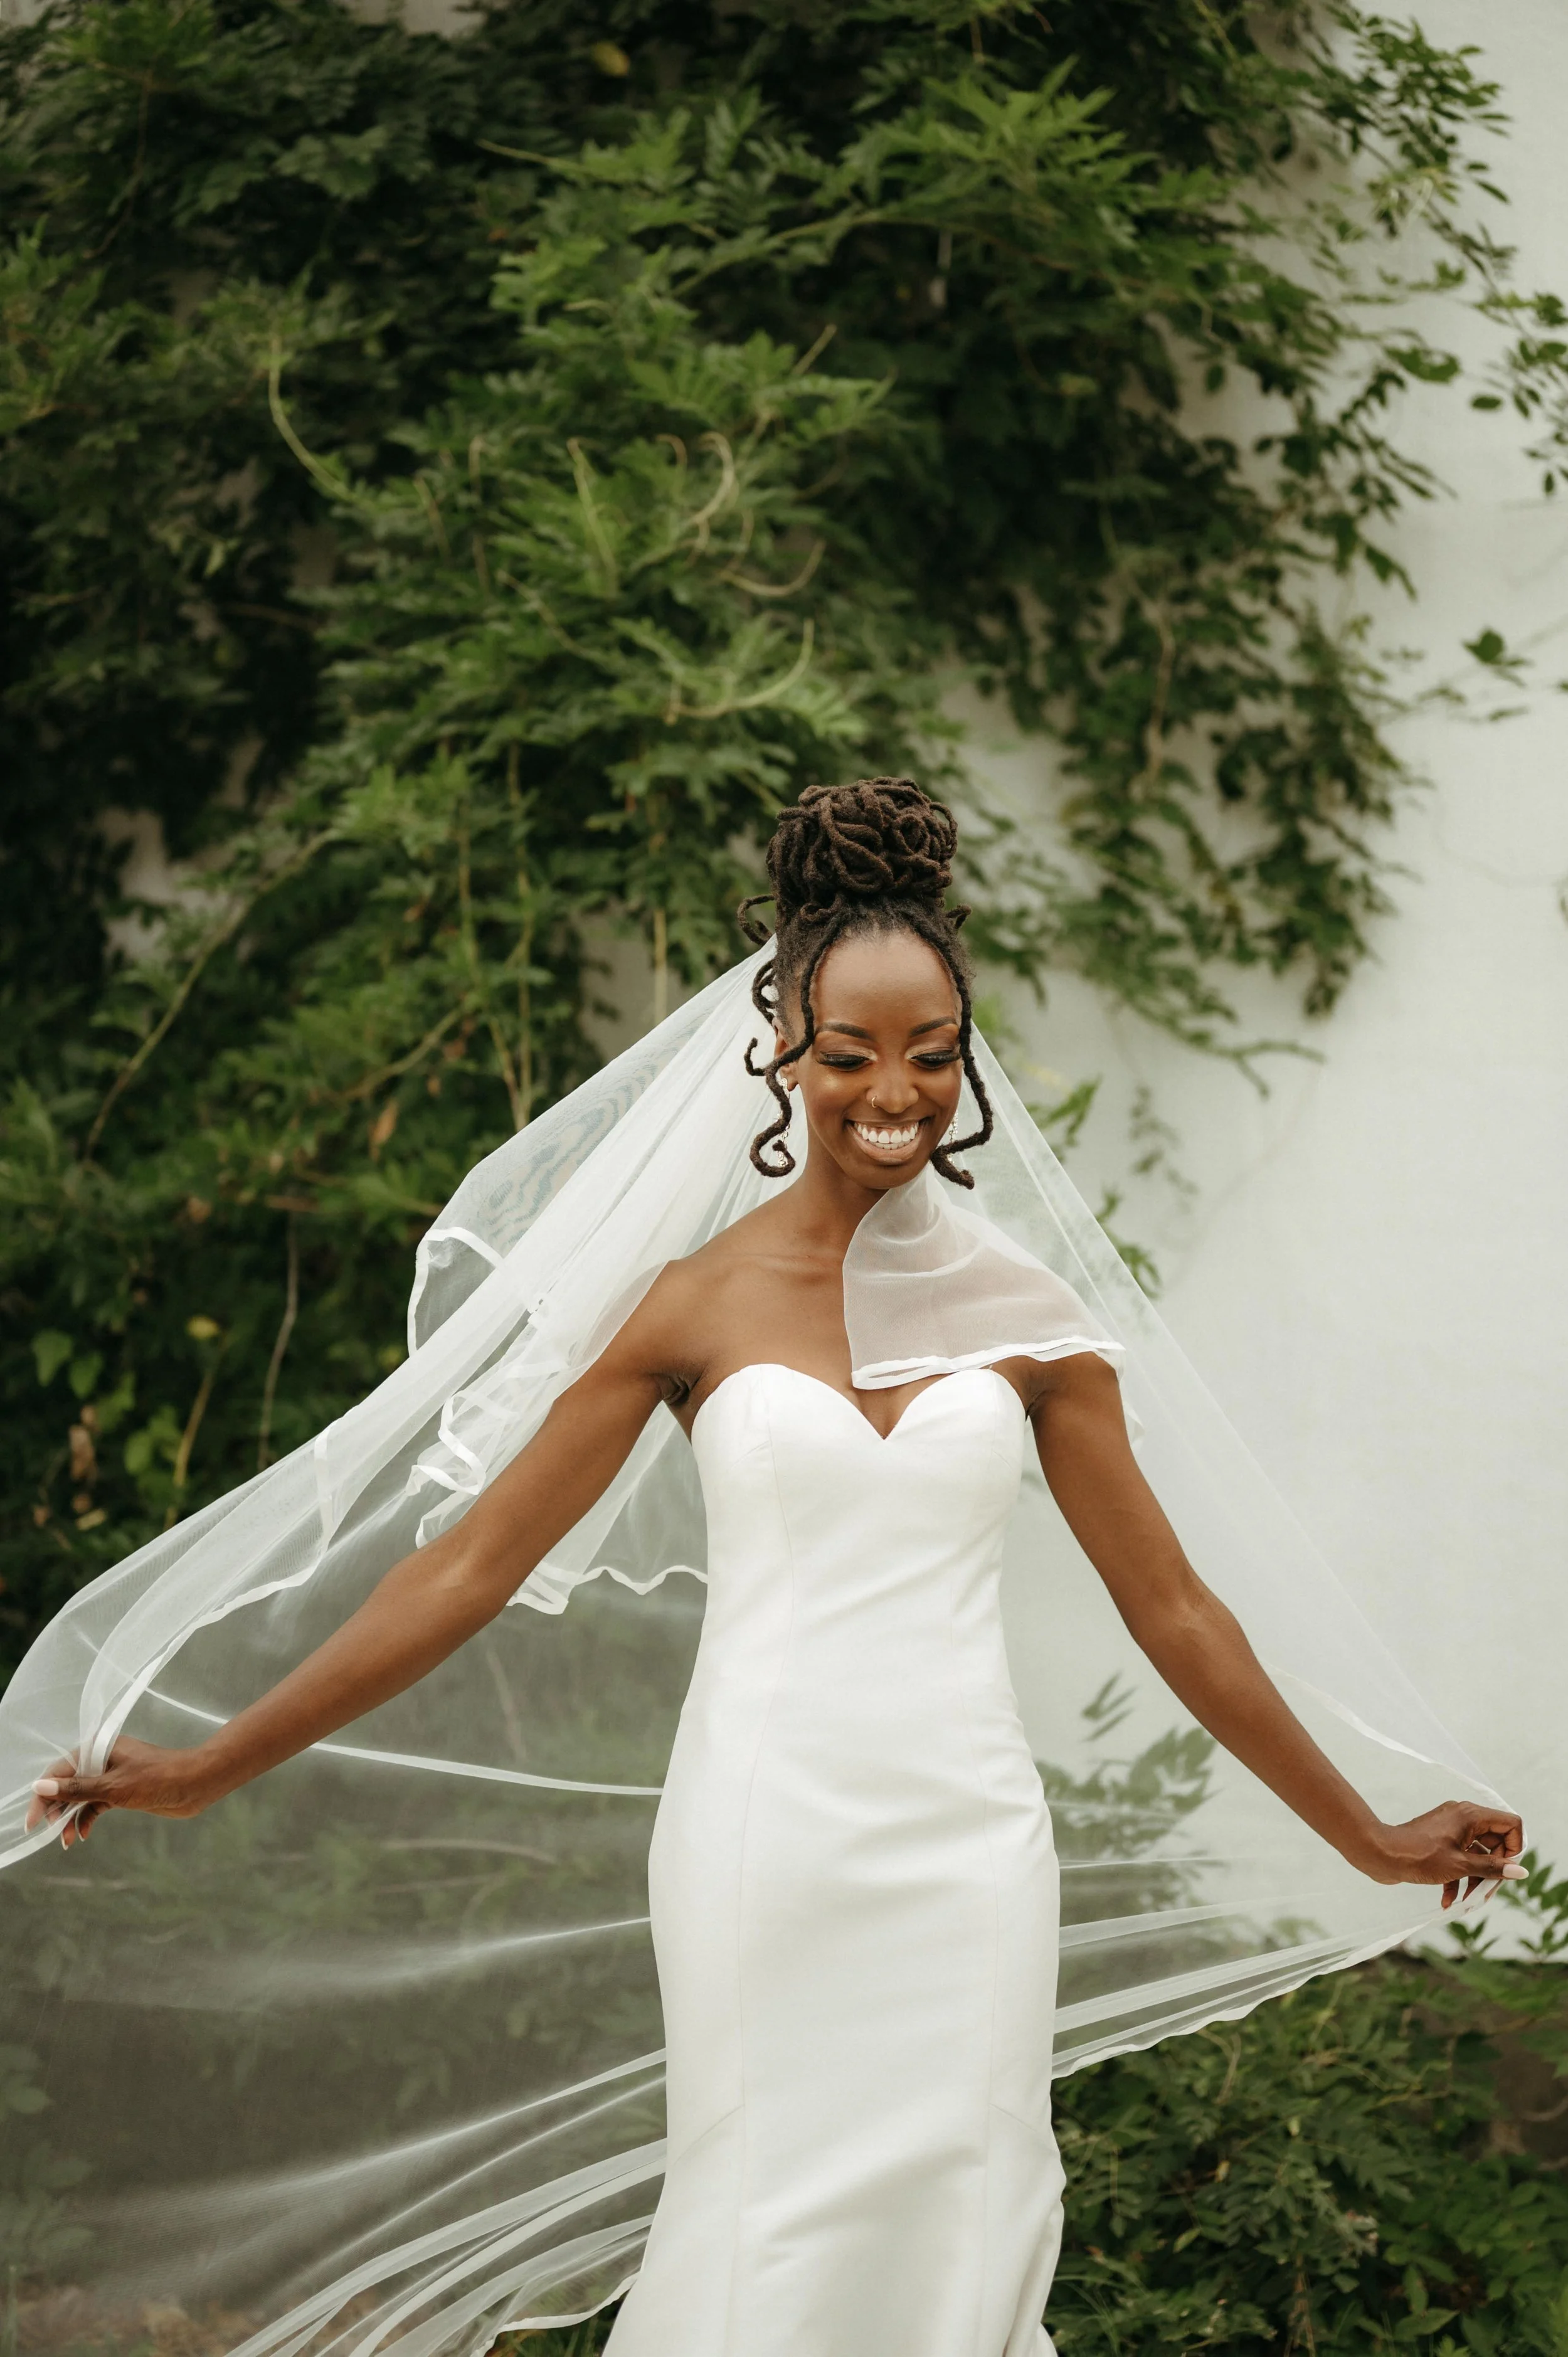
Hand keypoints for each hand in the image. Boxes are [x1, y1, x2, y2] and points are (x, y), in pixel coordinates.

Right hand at [26, 1735, 223, 1849]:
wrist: (195, 1784)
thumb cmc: (157, 1778)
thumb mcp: (113, 1787)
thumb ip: (77, 1789)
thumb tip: (41, 1787)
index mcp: (98, 1748)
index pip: (59, 1771)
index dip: (43, 1795)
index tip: (32, 1822)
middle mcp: (102, 1759)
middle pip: (67, 1784)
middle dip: (55, 1809)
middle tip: (49, 1832)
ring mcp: (111, 1775)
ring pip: (81, 1797)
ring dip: (71, 1818)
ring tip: (66, 1841)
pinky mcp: (121, 1790)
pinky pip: (96, 1804)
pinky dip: (87, 1819)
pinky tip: (83, 1835)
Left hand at [1354, 1802, 1525, 1910]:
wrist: (1379, 1854)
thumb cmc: (1418, 1856)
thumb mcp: (1460, 1865)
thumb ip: (1492, 1869)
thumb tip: (1521, 1871)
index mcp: (1471, 1815)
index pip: (1510, 1824)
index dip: (1514, 1848)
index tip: (1505, 1870)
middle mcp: (1463, 1818)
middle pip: (1495, 1844)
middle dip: (1493, 1871)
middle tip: (1486, 1894)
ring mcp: (1451, 1830)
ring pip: (1476, 1856)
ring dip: (1475, 1880)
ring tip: (1468, 1903)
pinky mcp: (1439, 1843)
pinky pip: (1458, 1859)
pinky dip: (1457, 1878)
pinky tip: (1447, 1900)